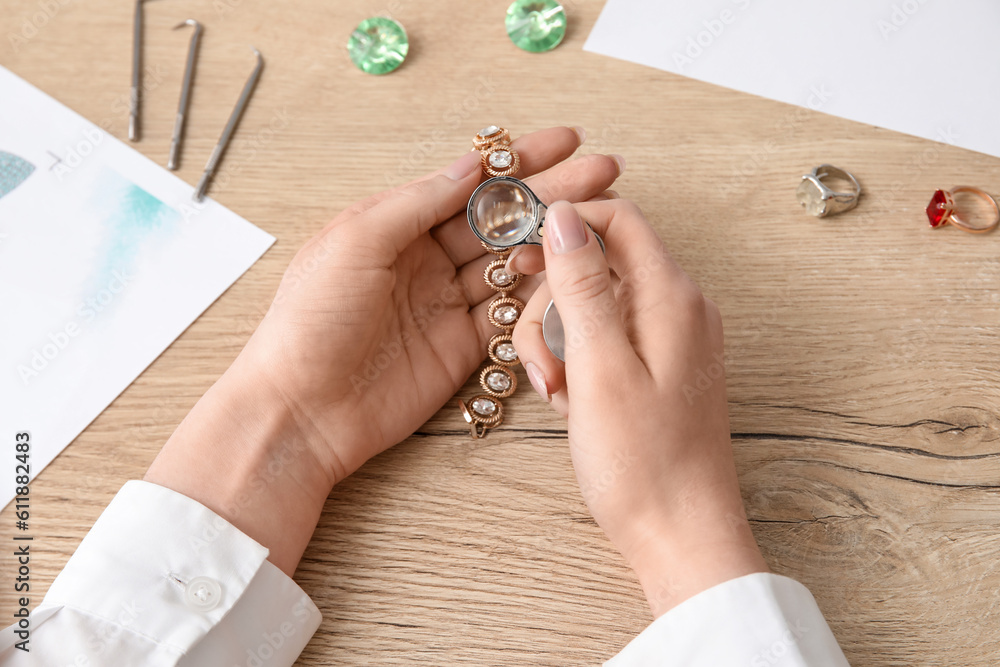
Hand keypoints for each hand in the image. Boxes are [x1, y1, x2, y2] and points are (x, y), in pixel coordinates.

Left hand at [244, 127, 621, 483]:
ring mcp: (445, 303)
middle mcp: (424, 259)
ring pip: (511, 263)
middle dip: (553, 194)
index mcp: (395, 225)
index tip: (566, 141)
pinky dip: (539, 296)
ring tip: (595, 221)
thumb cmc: (310, 321)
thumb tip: (469, 167)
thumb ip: (416, 202)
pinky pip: (509, 315)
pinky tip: (569, 274)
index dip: (519, 161)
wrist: (303, 410)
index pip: (469, 183)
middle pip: (500, 219)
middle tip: (604, 172)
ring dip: (552, 242)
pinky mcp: (461, 347)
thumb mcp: (355, 242)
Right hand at [510, 200, 768, 615]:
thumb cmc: (644, 463)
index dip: (564, 225)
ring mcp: (670, 339)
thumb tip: (564, 215)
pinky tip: (571, 401)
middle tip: (537, 355)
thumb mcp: (599, 366)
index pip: (618, 218)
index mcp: (670, 296)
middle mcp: (678, 307)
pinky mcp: (658, 368)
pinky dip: (578, 361)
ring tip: (555, 390)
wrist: (681, 536)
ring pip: (595, 304)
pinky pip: (606, 339)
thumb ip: (582, 285)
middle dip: (553, 301)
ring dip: (559, 339)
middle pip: (599, 263)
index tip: (522, 258)